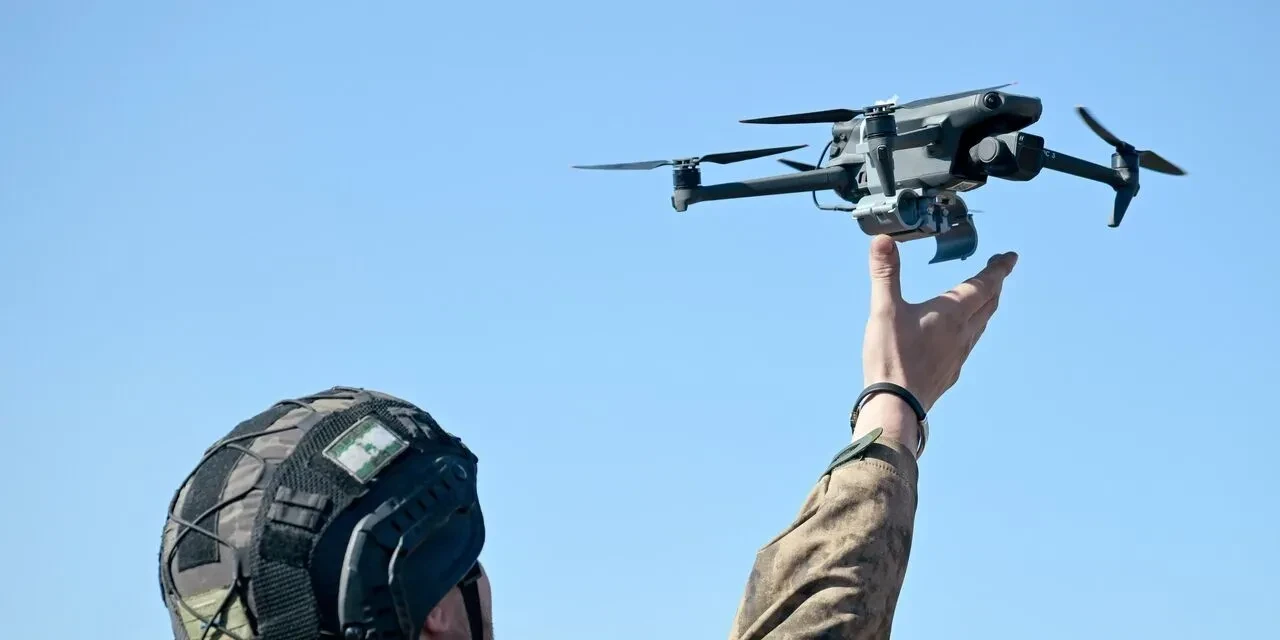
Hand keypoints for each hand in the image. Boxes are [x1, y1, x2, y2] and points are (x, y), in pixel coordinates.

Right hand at [854, 235, 1017, 454]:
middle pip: (989, 303)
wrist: (897, 403)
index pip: (984, 284)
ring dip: (986, 307)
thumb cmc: (891, 355)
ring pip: (981, 325)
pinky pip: (969, 344)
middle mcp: (963, 332)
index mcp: (951, 313)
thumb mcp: (884, 309)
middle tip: (999, 270)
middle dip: (995, 284)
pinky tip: (960, 336)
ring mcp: (959, 354)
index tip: (1011, 256)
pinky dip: (972, 329)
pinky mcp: (950, 372)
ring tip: (984, 298)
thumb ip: (885, 274)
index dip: (998, 269)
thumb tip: (883, 239)